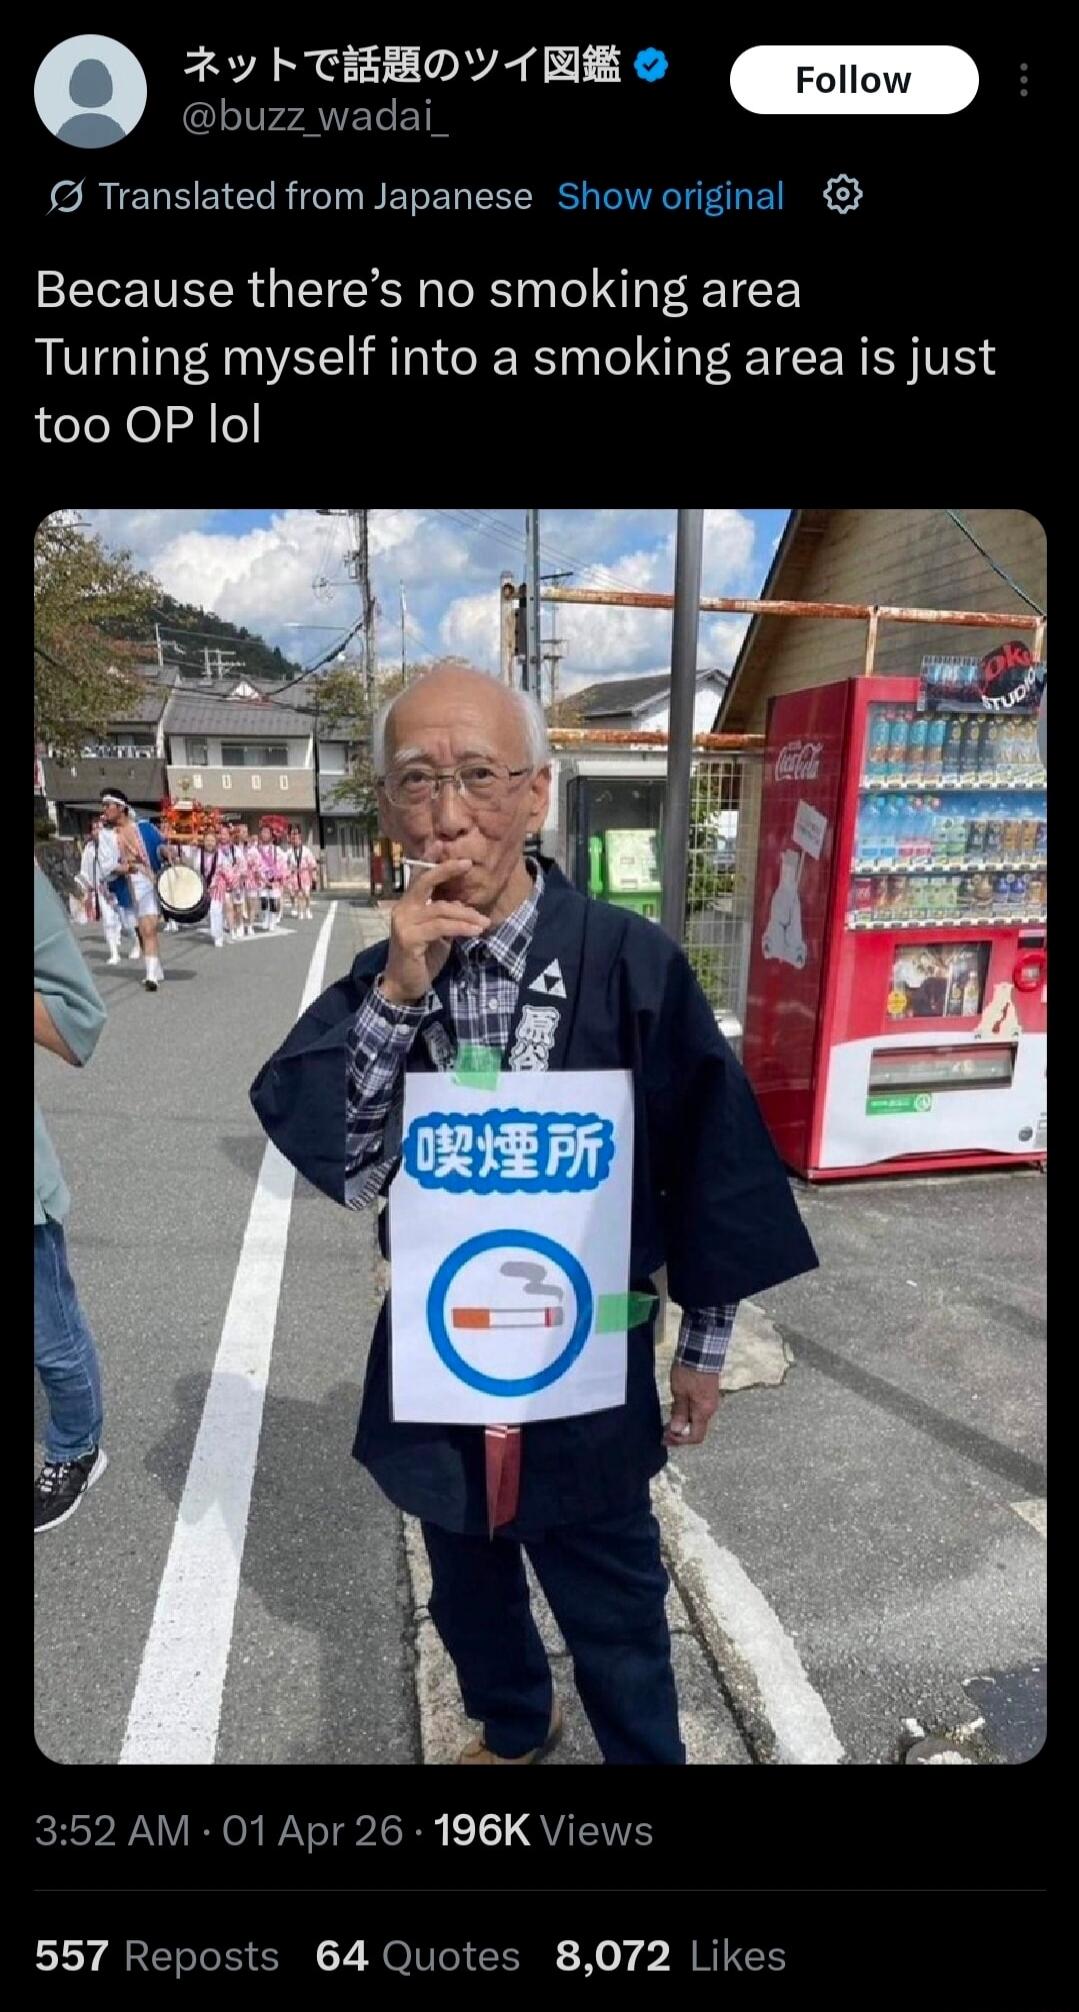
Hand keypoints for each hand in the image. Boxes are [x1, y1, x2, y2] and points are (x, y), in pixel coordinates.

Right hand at [380, 858, 487, 1003]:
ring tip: (485, 922)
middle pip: (425, 883)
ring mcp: (404, 923)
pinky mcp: (409, 938)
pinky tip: (476, 931)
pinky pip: (441, 927)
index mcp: (408, 905)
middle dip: (447, 870)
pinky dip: (461, 928)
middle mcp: (402, 909)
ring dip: (467, 915)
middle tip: (468, 863)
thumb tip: (464, 904)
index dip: (433, 862)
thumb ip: (445, 916)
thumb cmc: (422, 958)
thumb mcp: (437, 933)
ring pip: (441, 909)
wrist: (404, 985)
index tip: (446, 847)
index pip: (420, 878)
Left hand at [664, 1363, 723, 1447]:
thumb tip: (677, 1430)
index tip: (666, 1437)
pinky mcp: (707, 1393)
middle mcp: (710, 1409)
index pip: (696, 1436)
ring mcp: (710, 1401)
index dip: (680, 1441)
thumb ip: (680, 1413)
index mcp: (704, 1411)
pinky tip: (677, 1406)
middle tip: (663, 1430)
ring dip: (683, 1422)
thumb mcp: (680, 1392)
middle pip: (696, 1429)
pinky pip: (698, 1409)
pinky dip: (687, 1413)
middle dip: (680, 1432)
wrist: (701, 1350)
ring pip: (696, 1419)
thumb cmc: (689, 1371)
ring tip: (668, 1418)